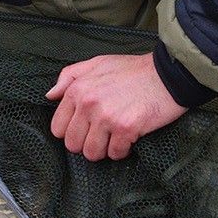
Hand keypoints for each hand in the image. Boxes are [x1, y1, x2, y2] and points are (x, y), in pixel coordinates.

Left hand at [46, 53, 185, 160]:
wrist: (167, 74)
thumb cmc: (132, 70)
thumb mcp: (97, 63)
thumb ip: (69, 77)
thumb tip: (50, 95)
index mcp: (78, 89)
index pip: (57, 128)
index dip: (71, 131)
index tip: (85, 128)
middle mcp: (88, 104)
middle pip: (73, 145)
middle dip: (86, 143)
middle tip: (102, 135)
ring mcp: (106, 117)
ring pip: (92, 153)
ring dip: (104, 149)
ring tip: (114, 137)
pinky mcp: (126, 128)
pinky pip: (115, 154)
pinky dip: (122, 150)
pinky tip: (129, 138)